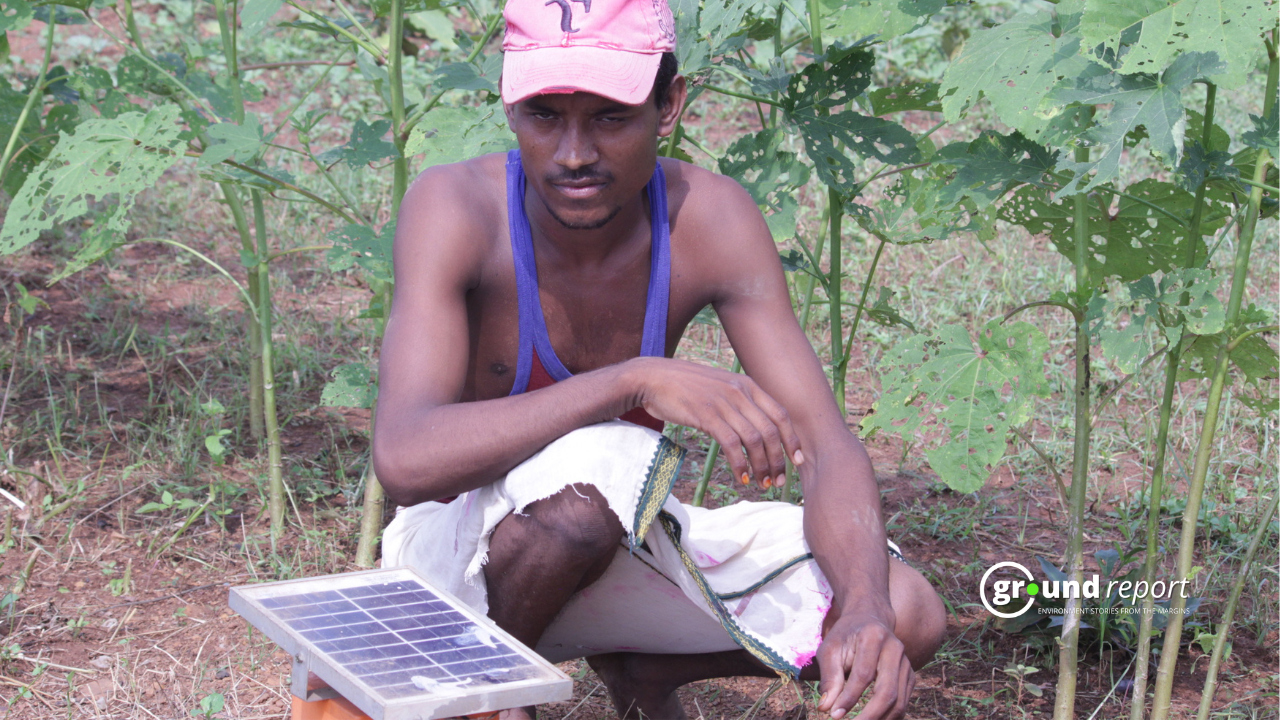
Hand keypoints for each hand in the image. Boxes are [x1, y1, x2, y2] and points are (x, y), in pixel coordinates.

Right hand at [625, 357, 802, 485]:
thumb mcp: (720, 387)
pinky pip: (731, 444)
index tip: (796, 461)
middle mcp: (740, 392)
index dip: (792, 440)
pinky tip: (741, 477)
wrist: (652, 377)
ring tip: (761, 484)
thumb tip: (756, 426)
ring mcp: (723, 403)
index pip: (781, 414)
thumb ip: (739, 402)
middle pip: (771, 431)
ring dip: (761, 466)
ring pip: (754, 440)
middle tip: (778, 481)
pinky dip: (740, 464)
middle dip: (778, 460)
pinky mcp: (707, 415)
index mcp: (747, 385)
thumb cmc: (685, 386)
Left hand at [816, 611, 914, 719]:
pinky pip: (903, 702)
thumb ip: (829, 677)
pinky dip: (889, 717)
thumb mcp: (830, 649)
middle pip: (887, 691)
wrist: (868, 619)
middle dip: (869, 715)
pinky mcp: (909, 675)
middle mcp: (895, 648)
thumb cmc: (845, 636)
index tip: (834, 715)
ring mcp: (906, 663)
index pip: (863, 675)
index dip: (849, 698)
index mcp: (873, 637)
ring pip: (899, 701)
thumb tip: (825, 708)